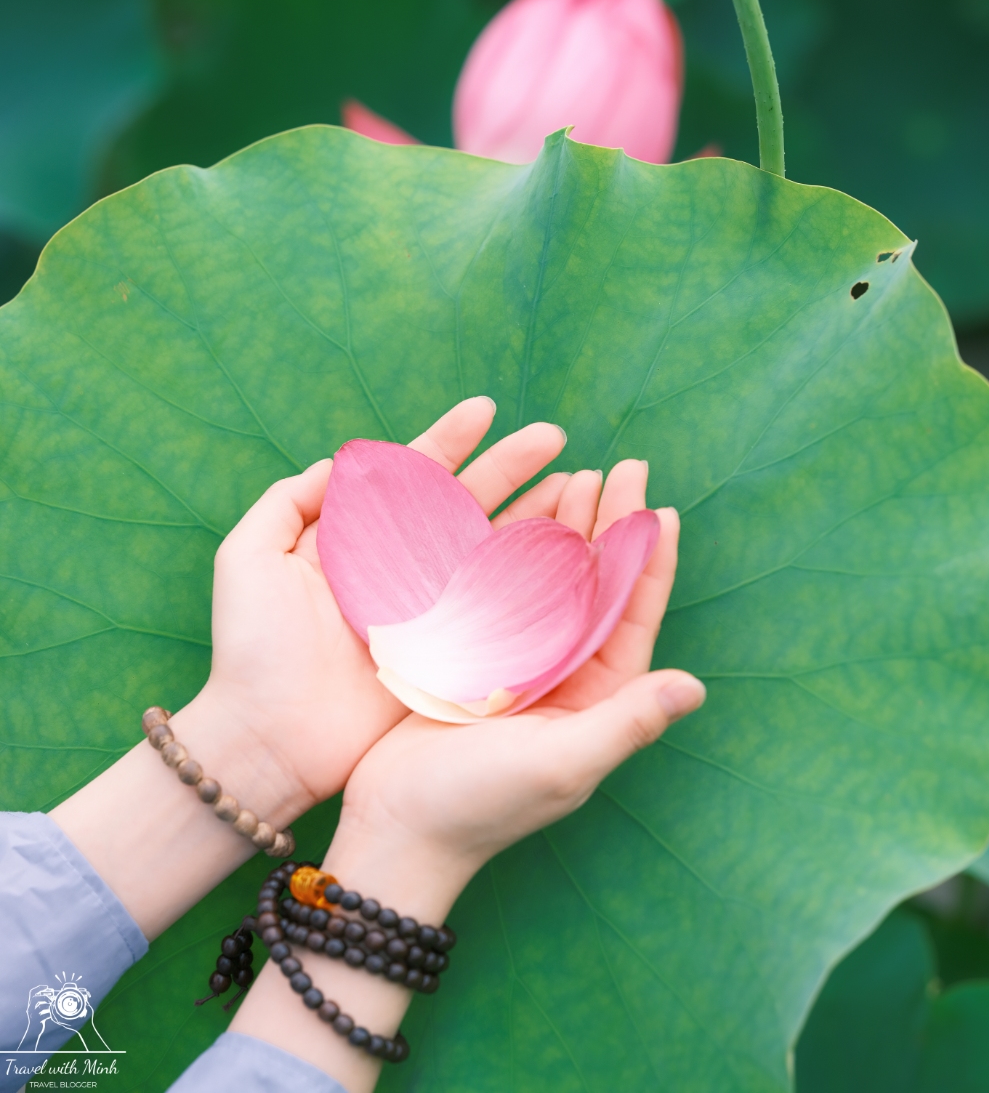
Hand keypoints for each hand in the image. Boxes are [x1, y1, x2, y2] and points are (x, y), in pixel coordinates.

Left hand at [194, 396, 572, 820]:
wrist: (267, 738)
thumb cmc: (252, 648)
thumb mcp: (249, 556)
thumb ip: (288, 501)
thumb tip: (339, 462)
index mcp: (359, 539)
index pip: (413, 476)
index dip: (449, 440)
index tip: (485, 410)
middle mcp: (401, 568)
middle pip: (468, 503)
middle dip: (512, 467)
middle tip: (555, 438)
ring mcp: (431, 610)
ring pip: (494, 548)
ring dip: (536, 514)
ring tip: (578, 486)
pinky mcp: (450, 654)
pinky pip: (501, 610)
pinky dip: (537, 582)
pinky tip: (570, 554)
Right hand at [231, 460, 704, 1092]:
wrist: (392, 831)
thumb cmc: (480, 806)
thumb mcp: (562, 764)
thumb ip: (627, 724)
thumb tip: (696, 686)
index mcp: (595, 698)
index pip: (633, 616)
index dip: (649, 561)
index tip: (661, 506)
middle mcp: (563, 675)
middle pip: (595, 585)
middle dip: (610, 526)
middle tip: (620, 466)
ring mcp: (516, 663)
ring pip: (551, 578)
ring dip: (565, 527)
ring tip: (576, 474)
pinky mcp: (470, 656)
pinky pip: (501, 588)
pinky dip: (511, 547)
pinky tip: (514, 510)